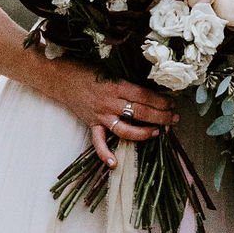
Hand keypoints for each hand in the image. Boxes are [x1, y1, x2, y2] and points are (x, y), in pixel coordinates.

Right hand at [41, 61, 179, 165]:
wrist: (58, 77)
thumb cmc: (85, 69)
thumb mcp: (109, 68)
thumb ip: (126, 79)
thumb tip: (149, 87)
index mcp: (115, 85)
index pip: (144, 95)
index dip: (161, 100)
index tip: (172, 102)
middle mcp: (109, 102)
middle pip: (140, 112)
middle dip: (161, 116)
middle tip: (174, 118)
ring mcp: (100, 115)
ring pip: (126, 129)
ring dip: (144, 133)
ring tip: (158, 132)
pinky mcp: (91, 123)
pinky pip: (98, 142)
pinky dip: (105, 154)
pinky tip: (114, 164)